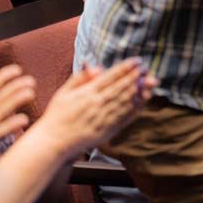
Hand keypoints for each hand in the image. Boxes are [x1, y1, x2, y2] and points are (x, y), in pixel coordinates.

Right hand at [40, 59, 154, 155]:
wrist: (53, 141)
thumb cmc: (57, 115)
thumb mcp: (64, 92)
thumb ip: (80, 78)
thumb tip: (98, 67)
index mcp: (86, 93)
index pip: (110, 77)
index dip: (125, 68)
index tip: (137, 61)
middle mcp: (96, 104)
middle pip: (120, 88)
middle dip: (135, 77)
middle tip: (147, 69)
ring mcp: (102, 118)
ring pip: (125, 102)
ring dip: (139, 91)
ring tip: (149, 82)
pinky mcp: (107, 130)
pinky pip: (124, 117)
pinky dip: (135, 108)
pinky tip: (143, 100)